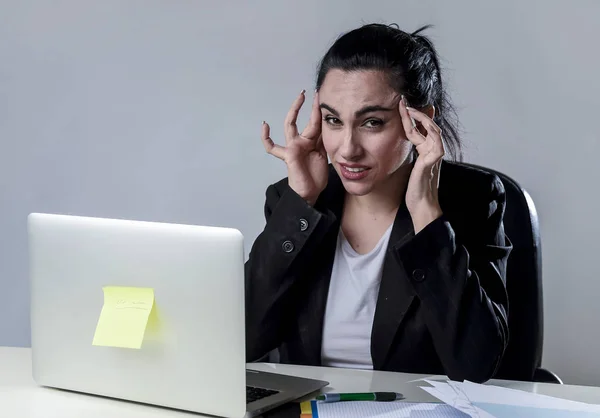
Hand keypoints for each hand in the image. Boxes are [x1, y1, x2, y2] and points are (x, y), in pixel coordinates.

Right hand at [262, 90, 328, 204]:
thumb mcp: (325, 154)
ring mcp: (293, 147)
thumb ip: (324, 140)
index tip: (322, 97)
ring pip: (290, 125)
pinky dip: (266, 137)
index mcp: (311, 142)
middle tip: (311, 92)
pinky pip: (272, 146)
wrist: (310, 193)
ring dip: (294, 110)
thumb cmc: (316, 176)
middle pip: (303, 119)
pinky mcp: (288, 155)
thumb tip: (329, 124)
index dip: (319, 111)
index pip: (315, 122)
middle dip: (307, 106)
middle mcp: (301, 141)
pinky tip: (264, 125)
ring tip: (299, 98)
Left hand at [399, 96, 443, 232]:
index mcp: (426, 151)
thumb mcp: (408, 168)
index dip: (412, 117)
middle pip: (427, 125)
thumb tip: (392, 149)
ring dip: (421, 117)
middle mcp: (433, 150)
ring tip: (408, 109)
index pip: (420, 129)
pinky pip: (435, 140)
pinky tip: (416, 122)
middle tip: (403, 100)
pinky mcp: (433, 160)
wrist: (422, 206)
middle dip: (416, 112)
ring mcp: (435, 155)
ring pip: (433, 129)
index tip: (402, 105)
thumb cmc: (414, 190)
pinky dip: (428, 130)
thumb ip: (406, 158)